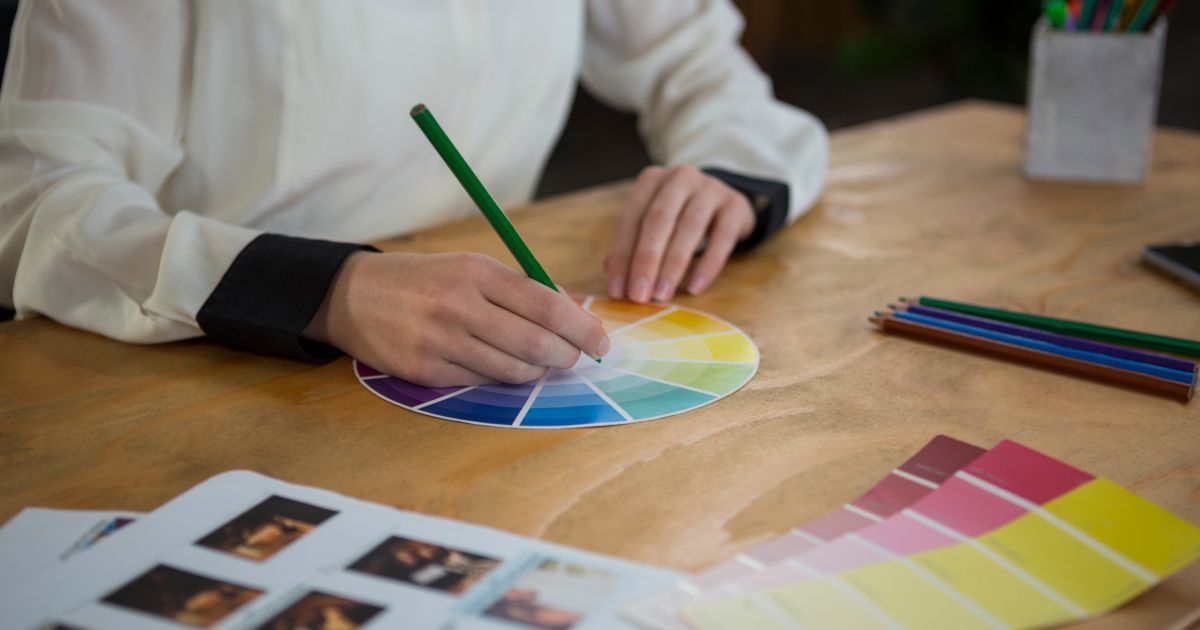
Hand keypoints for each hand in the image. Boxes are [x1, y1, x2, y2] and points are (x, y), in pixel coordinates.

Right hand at [305, 251, 610, 386]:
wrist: (352, 295)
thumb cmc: (424, 280)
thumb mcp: (469, 267)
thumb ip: (517, 289)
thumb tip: (572, 316)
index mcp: (476, 272)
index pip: (545, 304)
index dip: (581, 327)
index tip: (601, 341)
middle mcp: (459, 305)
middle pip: (535, 343)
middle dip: (567, 356)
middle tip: (575, 358)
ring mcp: (440, 341)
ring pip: (512, 369)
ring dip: (536, 371)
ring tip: (539, 361)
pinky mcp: (425, 371)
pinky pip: (481, 382)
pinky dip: (499, 377)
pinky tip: (499, 365)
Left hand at [605, 165, 754, 302]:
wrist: (726, 202)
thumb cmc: (680, 217)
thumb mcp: (655, 224)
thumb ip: (633, 245)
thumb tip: (613, 276)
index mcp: (651, 180)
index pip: (630, 219)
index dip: (621, 256)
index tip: (616, 290)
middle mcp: (679, 177)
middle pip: (658, 220)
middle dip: (645, 261)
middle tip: (638, 295)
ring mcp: (710, 188)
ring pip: (689, 227)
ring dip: (673, 265)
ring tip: (662, 295)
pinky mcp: (735, 205)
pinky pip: (722, 237)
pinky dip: (707, 265)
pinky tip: (694, 288)